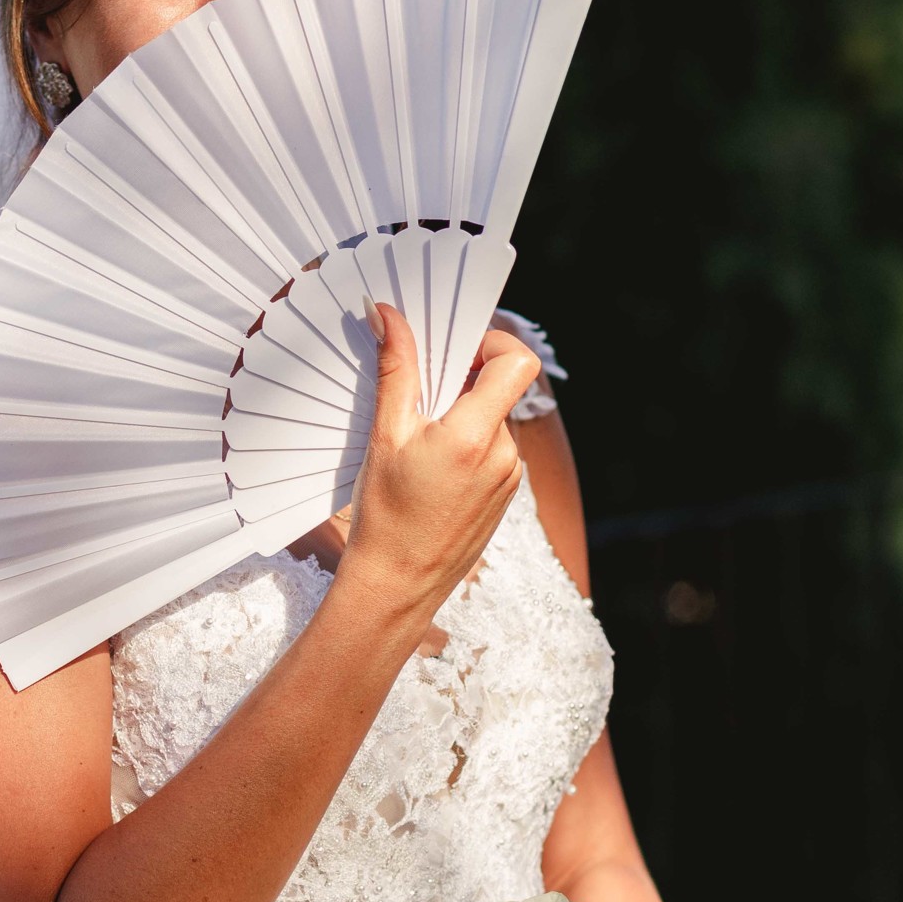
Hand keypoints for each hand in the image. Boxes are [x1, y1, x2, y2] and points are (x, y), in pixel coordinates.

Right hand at [338, 301, 540, 623]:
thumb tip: (388, 314)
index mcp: (475, 435)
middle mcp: (504, 455)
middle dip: (463, 380)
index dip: (493, 343)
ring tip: (419, 440)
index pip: (517, 363)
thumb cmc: (385, 517)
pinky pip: (493, 451)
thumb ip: (396, 369)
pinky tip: (431, 469)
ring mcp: (510, 478)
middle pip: (500, 389)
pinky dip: (467, 444)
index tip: (457, 350)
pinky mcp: (506, 496)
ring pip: (494, 420)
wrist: (397, 587)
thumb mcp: (385, 435)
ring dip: (462, 415)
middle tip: (421, 391)